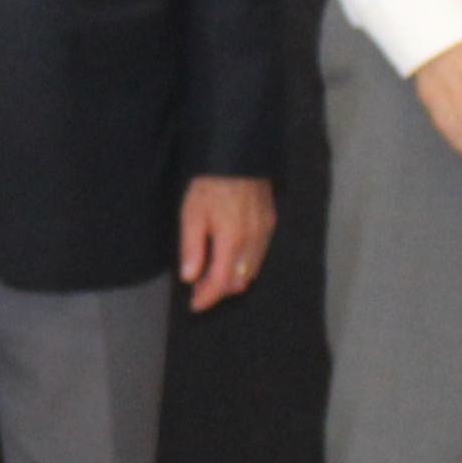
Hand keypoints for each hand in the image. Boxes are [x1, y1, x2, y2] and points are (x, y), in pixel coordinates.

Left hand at [177, 175, 278, 311]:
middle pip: (238, 282)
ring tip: (212, 277)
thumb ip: (192, 248)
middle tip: (200, 289)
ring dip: (232, 280)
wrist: (238, 156)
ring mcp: (265, 233)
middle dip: (219, 291)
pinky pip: (259, 256)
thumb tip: (190, 278)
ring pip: (251, 271)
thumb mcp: (192, 214)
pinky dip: (245, 266)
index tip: (196, 305)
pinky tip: (230, 260)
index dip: (208, 298)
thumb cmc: (211, 184)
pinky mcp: (271, 224)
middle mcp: (253, 241)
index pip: (221, 282)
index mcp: (231, 241)